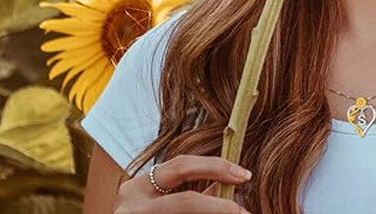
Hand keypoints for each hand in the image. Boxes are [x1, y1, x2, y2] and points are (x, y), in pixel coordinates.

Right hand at [114, 155, 253, 212]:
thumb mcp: (158, 203)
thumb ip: (188, 193)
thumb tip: (229, 188)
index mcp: (138, 187)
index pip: (182, 166)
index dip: (216, 166)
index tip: (244, 174)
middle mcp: (131, 206)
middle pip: (186, 202)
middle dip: (219, 205)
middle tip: (244, 210)